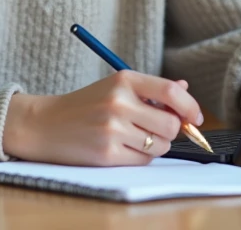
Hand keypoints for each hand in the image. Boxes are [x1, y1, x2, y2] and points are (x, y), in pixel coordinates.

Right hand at [2, 70, 203, 165]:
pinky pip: (143, 160)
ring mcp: (113, 129)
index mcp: (123, 80)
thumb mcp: (115, 87)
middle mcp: (119, 102)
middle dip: (171, 131)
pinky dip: (139, 157)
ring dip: (155, 145)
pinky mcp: (107, 154)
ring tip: (133, 137)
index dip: (190, 107)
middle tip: (157, 129)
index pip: (171, 92)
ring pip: (160, 145)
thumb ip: (151, 90)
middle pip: (171, 125)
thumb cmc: (85, 105)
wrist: (45, 124)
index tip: (195, 118)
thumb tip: (184, 90)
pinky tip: (121, 147)